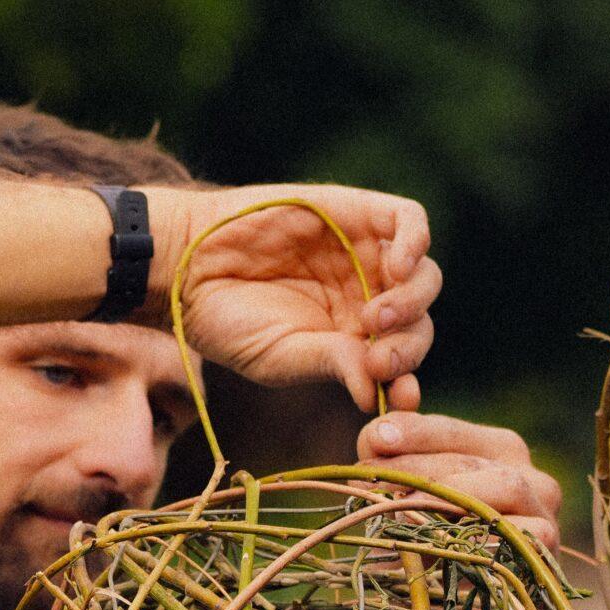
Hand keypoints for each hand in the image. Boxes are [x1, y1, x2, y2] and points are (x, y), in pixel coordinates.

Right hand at [147, 184, 437, 413]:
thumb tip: (377, 397)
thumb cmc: (227, 319)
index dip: (410, 380)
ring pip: (422, 276)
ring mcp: (364, 255)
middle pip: (418, 322)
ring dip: (411, 302)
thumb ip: (333, 364)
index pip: (401, 359)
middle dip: (407, 346)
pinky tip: (395, 268)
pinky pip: (409, 220)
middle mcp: (365, 297)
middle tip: (378, 358)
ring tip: (373, 318)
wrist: (187, 263)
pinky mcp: (357, 211)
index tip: (403, 398)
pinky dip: (414, 243)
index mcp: (351, 339)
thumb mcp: (281, 355)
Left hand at [357, 412, 563, 550]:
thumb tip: (377, 437)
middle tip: (370, 480)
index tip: (375, 438)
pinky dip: (479, 538)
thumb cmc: (446, 550)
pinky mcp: (547, 549)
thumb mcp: (417, 504)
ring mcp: (544, 511)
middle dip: (416, 467)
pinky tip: (443, 545)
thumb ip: (399, 464)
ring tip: (402, 512)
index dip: (413, 432)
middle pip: (469, 460)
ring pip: (505, 485)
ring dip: (450, 497)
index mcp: (498, 451)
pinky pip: (518, 535)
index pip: (450, 431)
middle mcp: (528, 474)